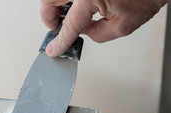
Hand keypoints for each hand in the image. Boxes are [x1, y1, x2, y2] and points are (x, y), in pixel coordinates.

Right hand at [40, 0, 167, 56]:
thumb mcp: (122, 27)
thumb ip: (97, 35)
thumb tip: (83, 32)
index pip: (69, 25)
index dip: (60, 41)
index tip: (53, 49)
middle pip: (49, 1)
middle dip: (49, 17)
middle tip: (56, 27)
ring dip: (55, 4)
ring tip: (66, 15)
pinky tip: (75, 4)